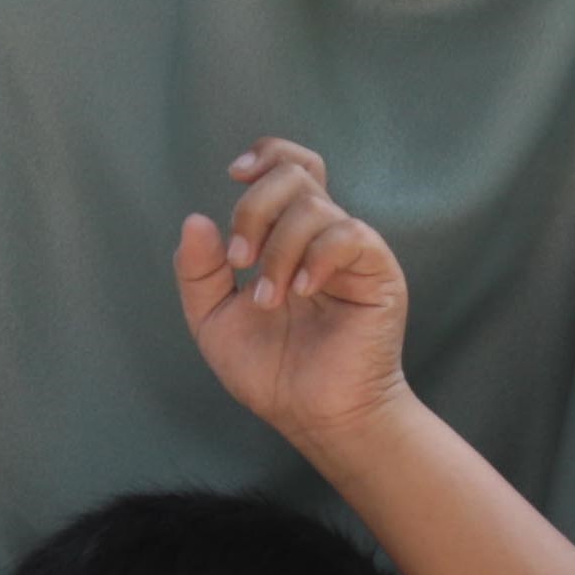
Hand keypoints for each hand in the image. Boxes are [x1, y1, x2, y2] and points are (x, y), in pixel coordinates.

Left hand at [173, 142, 413, 455]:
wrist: (315, 417)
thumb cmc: (273, 374)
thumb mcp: (214, 320)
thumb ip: (199, 273)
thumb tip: (197, 219)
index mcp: (288, 238)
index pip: (288, 167)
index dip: (264, 156)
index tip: (233, 177)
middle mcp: (322, 236)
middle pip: (295, 174)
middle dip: (254, 210)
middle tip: (240, 262)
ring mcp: (352, 252)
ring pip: (314, 206)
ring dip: (277, 251)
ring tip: (268, 300)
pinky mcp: (377, 272)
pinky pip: (349, 234)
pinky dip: (315, 257)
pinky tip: (301, 291)